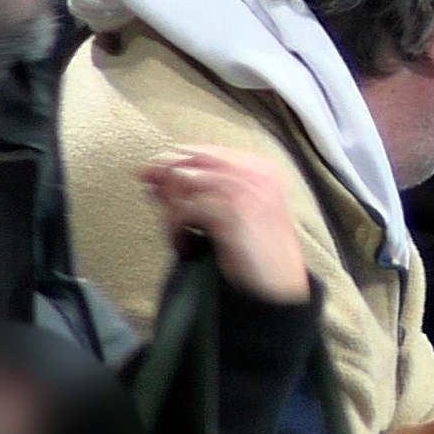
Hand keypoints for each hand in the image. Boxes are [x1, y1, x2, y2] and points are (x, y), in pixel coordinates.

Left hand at [140, 146, 308, 303]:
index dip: (174, 162)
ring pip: (184, 183)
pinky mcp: (231, 213)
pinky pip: (185, 210)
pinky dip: (176, 230)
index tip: (152, 179)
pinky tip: (183, 245)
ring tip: (175, 232)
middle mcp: (253, 173)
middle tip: (152, 196)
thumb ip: (205, 192)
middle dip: (166, 180)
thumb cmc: (259, 249)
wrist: (281, 282)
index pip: (205, 151)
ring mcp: (244, 191)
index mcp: (259, 168)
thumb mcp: (235, 212)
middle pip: (192, 162)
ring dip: (171, 209)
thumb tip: (160, 179)